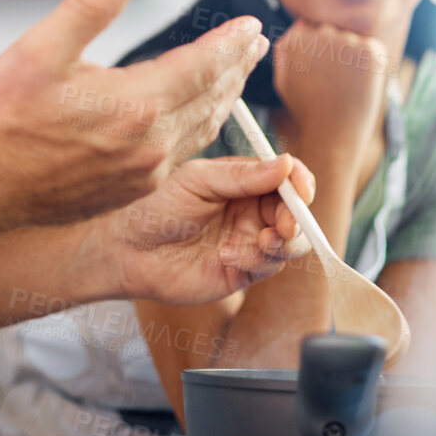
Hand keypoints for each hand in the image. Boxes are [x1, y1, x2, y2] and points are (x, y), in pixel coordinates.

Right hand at [0, 0, 268, 231]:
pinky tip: (199, 117)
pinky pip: (184, 153)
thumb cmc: (3, 118)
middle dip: (236, 67)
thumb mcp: (40, 49)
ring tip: (238, 74)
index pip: (201, 66)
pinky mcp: (133, 191)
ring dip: (224, 97)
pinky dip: (201, 127)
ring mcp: (145, 173)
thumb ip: (90, 2)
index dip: (229, 43)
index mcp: (135, 105)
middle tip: (256, 42)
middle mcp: (151, 144)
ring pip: (202, 128)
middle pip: (211, 97)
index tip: (251, 24)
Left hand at [100, 155, 317, 305]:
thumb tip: (285, 164)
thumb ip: (242, 176)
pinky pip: (268, 266)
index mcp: (246, 183)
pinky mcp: (245, 270)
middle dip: (297, 218)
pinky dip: (254, 260)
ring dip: (283, 243)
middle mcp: (253, 211)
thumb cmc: (160, 209)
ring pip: (291, 243)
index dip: (300, 182)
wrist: (134, 252)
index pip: (287, 178)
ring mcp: (251, 241)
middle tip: (285, 226)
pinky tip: (225, 256)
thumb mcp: (198, 181)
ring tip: (261, 242)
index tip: (301, 190)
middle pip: (296, 212)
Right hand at [271, 20, 391, 160]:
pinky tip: (359, 84)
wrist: (332, 133)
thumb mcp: (284, 79)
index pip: (311, 29)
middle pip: (332, 32)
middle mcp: (320, 32)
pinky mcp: (369, 50)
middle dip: (334, 52)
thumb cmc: (307, 108)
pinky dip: (369, 65)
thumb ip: (286, 49)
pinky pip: (371, 49)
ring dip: (352, 58)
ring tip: (344, 86)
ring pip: (351, 41)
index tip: (318, 73)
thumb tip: (299, 24)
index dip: (317, 53)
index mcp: (296, 37)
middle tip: (332, 83)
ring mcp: (346, 40)